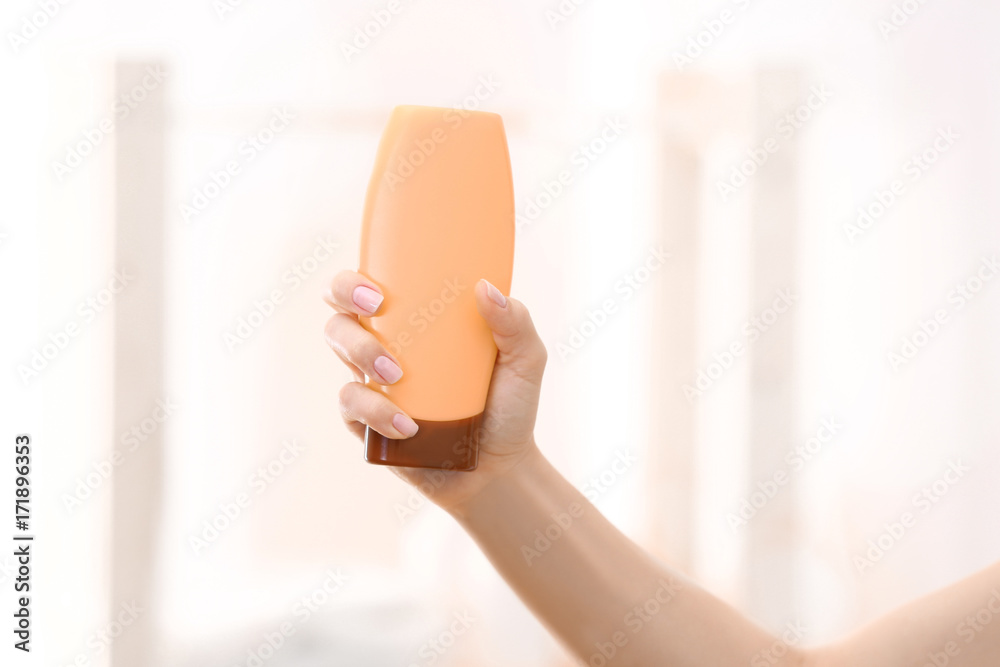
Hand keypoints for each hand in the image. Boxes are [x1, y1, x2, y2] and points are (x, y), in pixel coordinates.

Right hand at [323, 270, 546, 512]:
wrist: (499, 469)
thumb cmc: (509, 406)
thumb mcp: (525, 361)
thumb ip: (516, 322)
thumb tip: (486, 288)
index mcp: (416, 321)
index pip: (371, 285)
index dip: (356, 279)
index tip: (379, 291)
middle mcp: (387, 346)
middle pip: (342, 309)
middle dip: (344, 300)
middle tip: (376, 311)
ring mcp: (373, 384)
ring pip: (340, 352)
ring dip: (362, 354)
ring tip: (397, 375)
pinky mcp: (367, 422)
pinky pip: (351, 406)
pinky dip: (375, 411)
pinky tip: (408, 426)